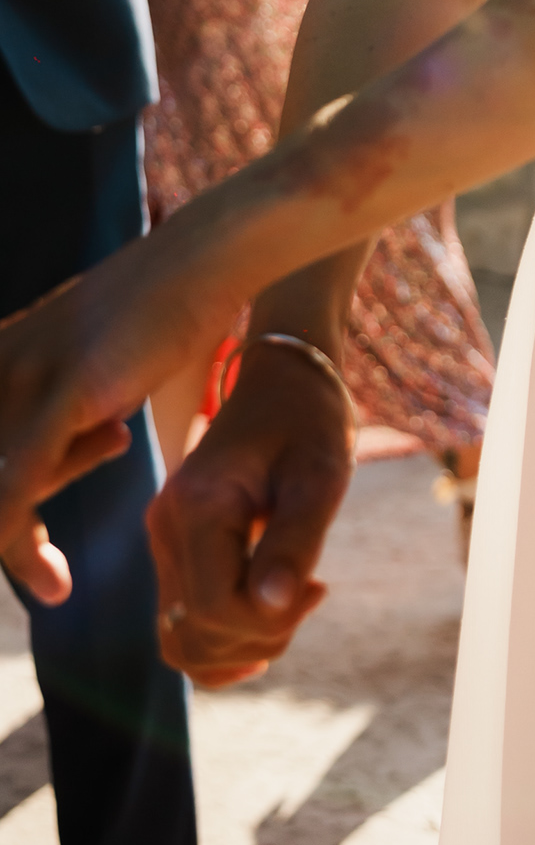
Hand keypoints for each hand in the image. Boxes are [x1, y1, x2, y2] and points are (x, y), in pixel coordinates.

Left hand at [0, 240, 208, 602]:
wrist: (205, 259)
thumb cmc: (155, 314)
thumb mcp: (86, 370)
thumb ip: (54, 422)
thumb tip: (41, 470)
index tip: (13, 539)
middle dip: (3, 529)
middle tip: (38, 571)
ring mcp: (22, 375)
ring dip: (11, 555)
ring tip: (52, 584)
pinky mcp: (65, 391)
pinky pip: (17, 487)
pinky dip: (22, 543)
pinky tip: (54, 577)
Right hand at [147, 345, 353, 683]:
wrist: (284, 382)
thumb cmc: (309, 422)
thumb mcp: (321, 476)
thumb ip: (296, 541)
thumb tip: (272, 608)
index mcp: (196, 505)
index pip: (214, 607)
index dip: (269, 621)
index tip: (319, 588)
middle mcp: (164, 527)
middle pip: (192, 633)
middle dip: (258, 637)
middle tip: (310, 592)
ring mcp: (162, 540)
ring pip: (179, 641)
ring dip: (239, 646)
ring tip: (291, 604)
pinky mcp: (173, 549)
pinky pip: (180, 623)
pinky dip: (220, 640)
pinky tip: (266, 623)